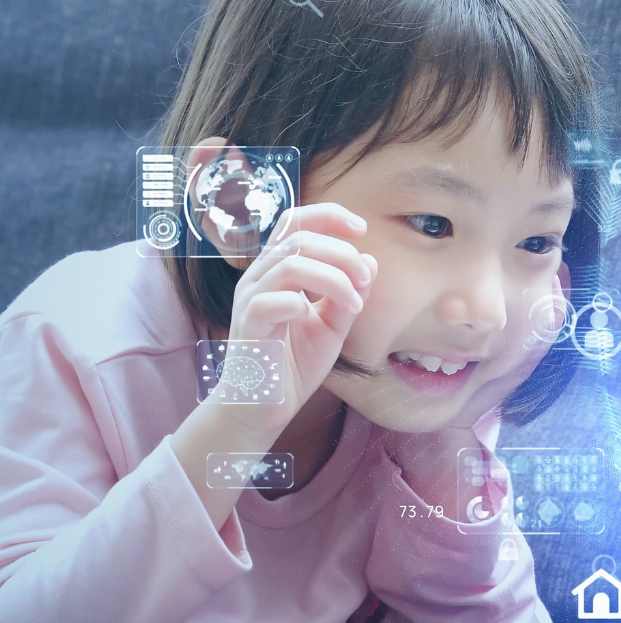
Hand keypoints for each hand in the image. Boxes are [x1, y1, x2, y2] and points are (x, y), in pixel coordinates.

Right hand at [215, 202, 376, 434]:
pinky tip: (315, 317)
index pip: (295, 222)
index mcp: (277, 270)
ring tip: (355, 303)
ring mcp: (250, 300)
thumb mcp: (333, 326)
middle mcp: (260, 278)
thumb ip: (350, 294)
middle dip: (342, 254)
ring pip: (291, 264)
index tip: (361, 228)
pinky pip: (272, 300)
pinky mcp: (248, 326)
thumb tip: (370, 260)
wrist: (266, 406)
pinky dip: (302, 302)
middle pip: (299, 238)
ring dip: (333, 278)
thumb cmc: (295, 363)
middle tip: (365, 281)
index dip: (328, 216)